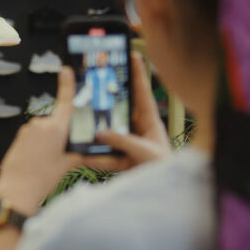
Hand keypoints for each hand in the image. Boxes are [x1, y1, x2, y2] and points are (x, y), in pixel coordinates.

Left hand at [0, 67, 81, 216]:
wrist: (17, 190)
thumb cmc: (43, 179)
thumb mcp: (68, 165)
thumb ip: (78, 152)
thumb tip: (84, 149)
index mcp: (56, 127)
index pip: (65, 102)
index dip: (67, 85)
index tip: (65, 70)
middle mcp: (41, 124)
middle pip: (57, 122)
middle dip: (61, 134)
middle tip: (61, 155)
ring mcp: (28, 129)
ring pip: (45, 131)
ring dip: (49, 142)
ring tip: (46, 163)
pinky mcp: (19, 136)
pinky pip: (34, 136)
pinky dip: (38, 145)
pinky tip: (37, 161)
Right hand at [82, 52, 171, 170]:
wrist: (167, 195)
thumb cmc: (165, 169)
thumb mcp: (145, 151)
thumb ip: (123, 141)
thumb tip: (101, 133)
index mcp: (150, 121)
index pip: (142, 92)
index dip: (137, 72)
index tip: (131, 53)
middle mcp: (138, 130)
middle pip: (119, 109)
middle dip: (106, 99)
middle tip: (92, 84)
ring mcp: (129, 144)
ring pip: (108, 132)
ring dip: (96, 131)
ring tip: (82, 124)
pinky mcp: (122, 160)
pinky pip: (104, 156)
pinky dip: (94, 157)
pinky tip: (84, 156)